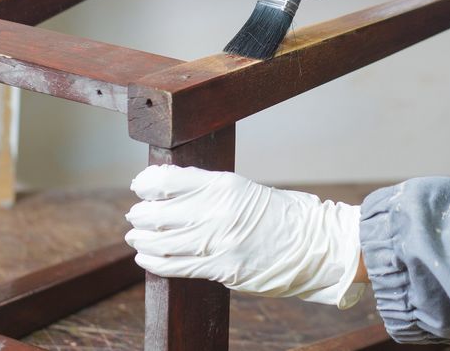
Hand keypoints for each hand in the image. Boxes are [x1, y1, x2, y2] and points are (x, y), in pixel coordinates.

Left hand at [125, 165, 364, 308]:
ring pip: (162, 242)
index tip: (139, 186)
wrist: (314, 245)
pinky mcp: (221, 268)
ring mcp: (217, 241)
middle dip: (141, 214)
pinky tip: (147, 259)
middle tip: (135, 216)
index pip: (168, 180)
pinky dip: (155, 263)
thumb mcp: (243, 192)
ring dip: (143, 240)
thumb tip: (172, 195)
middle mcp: (216, 211)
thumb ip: (209, 192)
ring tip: (136, 238)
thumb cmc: (282, 216)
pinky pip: (176, 266)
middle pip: (159, 212)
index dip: (146, 184)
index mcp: (222, 185)